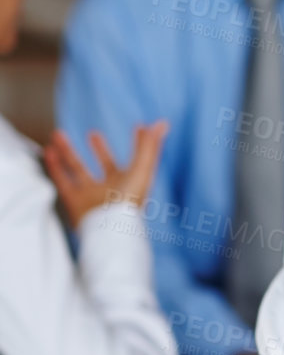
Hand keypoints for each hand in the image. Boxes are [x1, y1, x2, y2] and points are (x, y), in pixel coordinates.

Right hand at [42, 122, 167, 229]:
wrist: (107, 230)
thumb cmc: (128, 202)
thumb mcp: (142, 169)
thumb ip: (149, 146)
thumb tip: (161, 123)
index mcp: (129, 182)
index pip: (135, 159)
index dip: (138, 144)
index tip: (138, 127)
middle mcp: (110, 188)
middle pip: (103, 164)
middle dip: (98, 148)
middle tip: (92, 133)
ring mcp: (91, 195)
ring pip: (76, 170)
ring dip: (67, 152)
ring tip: (58, 136)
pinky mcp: (74, 202)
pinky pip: (62, 181)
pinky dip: (55, 166)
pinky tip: (50, 152)